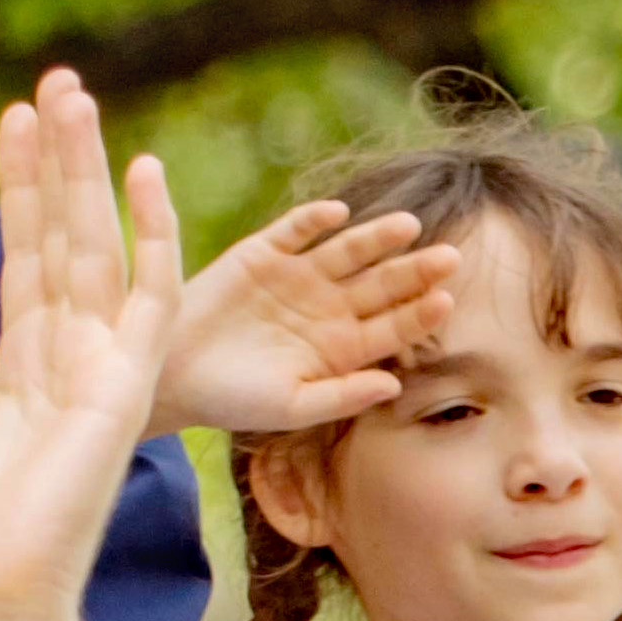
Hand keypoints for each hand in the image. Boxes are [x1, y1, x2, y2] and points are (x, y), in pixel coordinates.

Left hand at [0, 74, 172, 620]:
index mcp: (20, 368)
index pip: (23, 255)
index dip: (19, 187)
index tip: (12, 119)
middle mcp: (66, 358)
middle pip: (63, 235)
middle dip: (58, 158)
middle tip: (56, 79)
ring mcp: (99, 368)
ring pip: (95, 244)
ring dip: (85, 169)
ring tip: (72, 92)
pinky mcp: (123, 388)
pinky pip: (147, 296)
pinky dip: (150, 234)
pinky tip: (142, 170)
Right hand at [151, 196, 457, 440]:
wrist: (171, 375)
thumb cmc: (234, 400)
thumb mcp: (291, 407)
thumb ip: (342, 396)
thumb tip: (395, 386)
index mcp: (343, 346)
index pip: (393, 326)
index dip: (419, 314)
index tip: (446, 301)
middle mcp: (328, 306)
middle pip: (381, 284)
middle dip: (414, 270)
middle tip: (450, 258)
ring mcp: (298, 276)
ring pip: (347, 251)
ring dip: (376, 238)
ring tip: (408, 226)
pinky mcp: (262, 252)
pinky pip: (295, 230)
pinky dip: (314, 220)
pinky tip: (338, 213)